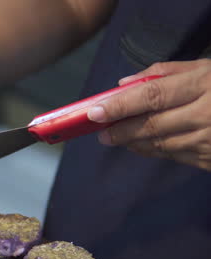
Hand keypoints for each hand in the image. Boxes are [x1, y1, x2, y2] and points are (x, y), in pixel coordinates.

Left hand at [87, 59, 210, 171]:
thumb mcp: (206, 68)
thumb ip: (165, 73)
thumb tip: (124, 83)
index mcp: (205, 84)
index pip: (152, 96)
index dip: (120, 105)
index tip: (93, 111)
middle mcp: (208, 114)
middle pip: (152, 125)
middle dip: (120, 130)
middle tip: (100, 131)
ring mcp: (210, 140)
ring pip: (160, 144)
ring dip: (133, 143)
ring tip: (114, 137)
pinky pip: (175, 156)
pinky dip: (153, 150)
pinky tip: (140, 145)